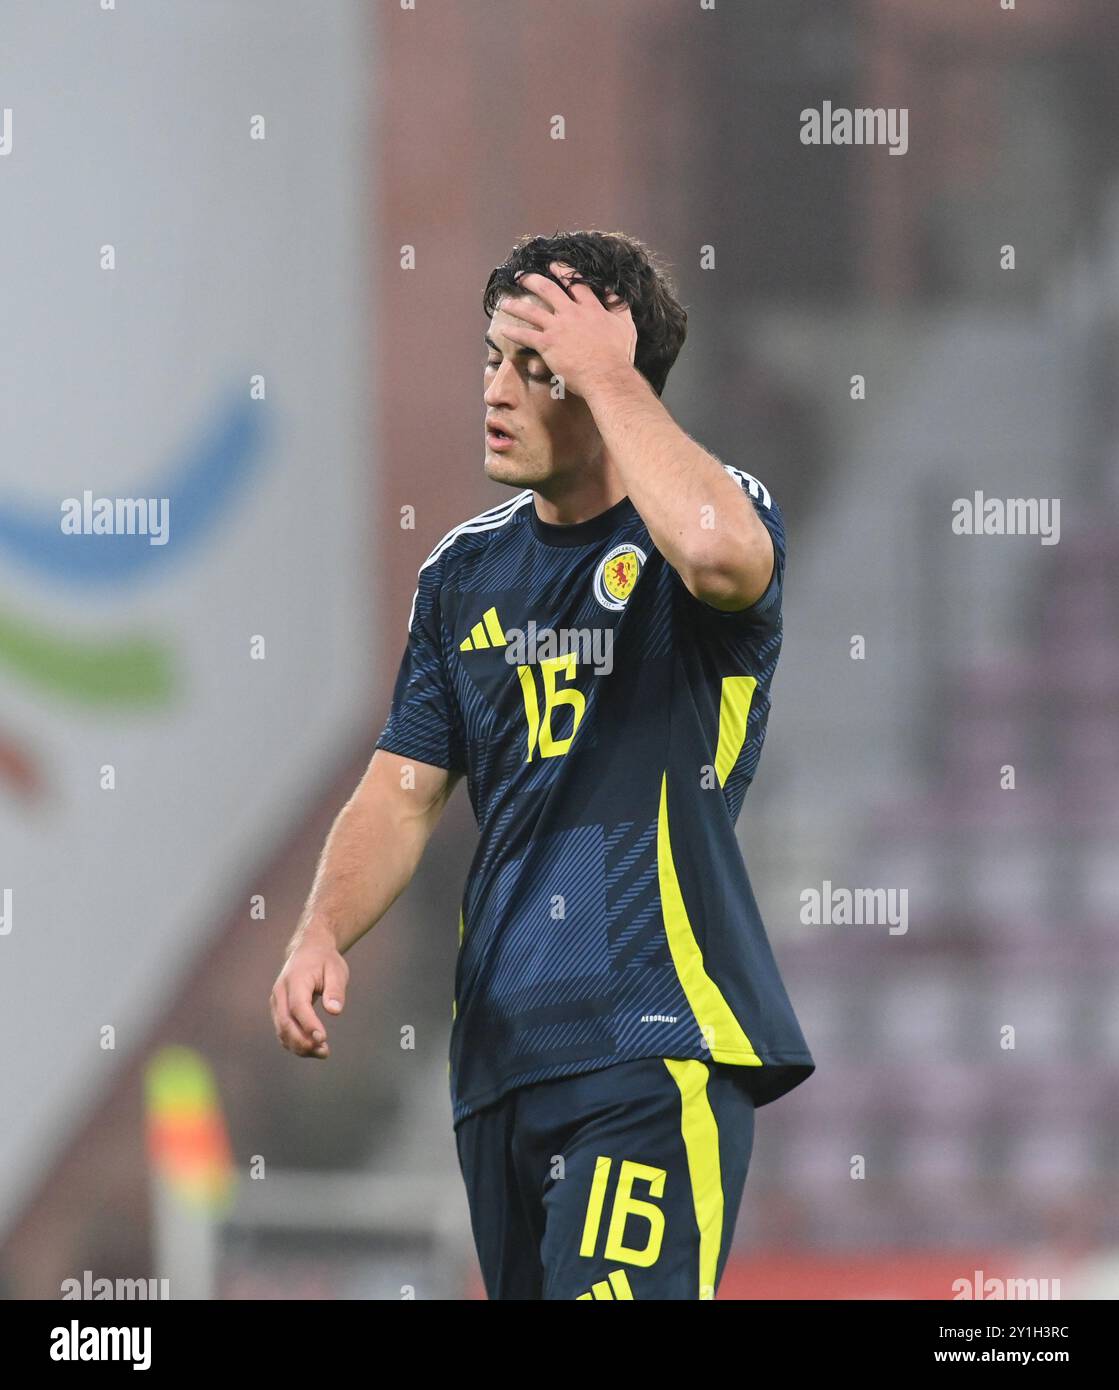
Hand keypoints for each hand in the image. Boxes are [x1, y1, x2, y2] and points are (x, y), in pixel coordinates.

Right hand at [270, 931, 348, 1058]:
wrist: (308, 950)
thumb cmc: (325, 960)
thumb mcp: (337, 970)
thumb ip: (335, 990)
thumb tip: (334, 1011)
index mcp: (295, 979)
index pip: (298, 1007)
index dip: (308, 1024)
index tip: (322, 1039)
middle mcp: (280, 992)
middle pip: (285, 1023)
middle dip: (303, 1042)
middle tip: (324, 1051)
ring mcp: (276, 1003)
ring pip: (282, 1031)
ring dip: (299, 1046)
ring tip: (323, 1053)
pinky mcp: (278, 1011)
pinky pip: (283, 1031)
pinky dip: (295, 1044)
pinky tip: (313, 1048)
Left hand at [497, 259, 636, 399]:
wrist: (606, 376)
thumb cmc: (618, 355)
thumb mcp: (626, 326)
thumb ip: (620, 307)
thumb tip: (613, 293)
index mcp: (590, 308)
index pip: (575, 283)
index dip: (563, 272)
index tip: (554, 265)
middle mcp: (571, 313)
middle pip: (548, 289)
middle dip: (532, 280)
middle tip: (522, 276)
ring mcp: (557, 328)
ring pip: (532, 311)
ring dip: (517, 306)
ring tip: (506, 303)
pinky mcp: (547, 344)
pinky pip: (526, 336)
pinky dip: (514, 333)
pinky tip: (503, 331)